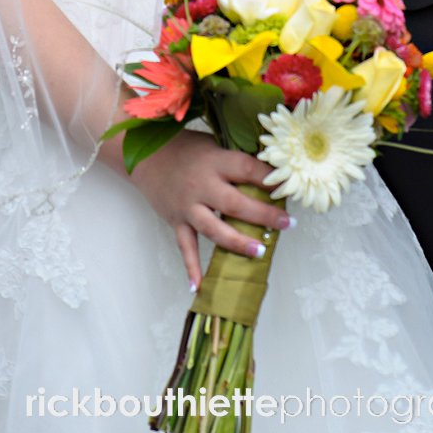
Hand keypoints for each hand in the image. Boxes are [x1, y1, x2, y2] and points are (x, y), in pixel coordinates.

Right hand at [119, 128, 288, 289]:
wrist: (143, 155)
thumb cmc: (184, 147)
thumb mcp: (212, 145)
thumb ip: (235, 161)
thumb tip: (271, 175)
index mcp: (214, 162)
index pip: (247, 170)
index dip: (270, 180)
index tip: (289, 189)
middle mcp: (201, 186)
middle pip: (234, 204)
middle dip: (263, 215)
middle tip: (286, 224)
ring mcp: (187, 207)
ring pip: (213, 229)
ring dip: (237, 242)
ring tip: (260, 251)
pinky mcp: (176, 221)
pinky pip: (185, 246)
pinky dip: (191, 267)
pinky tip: (198, 287)